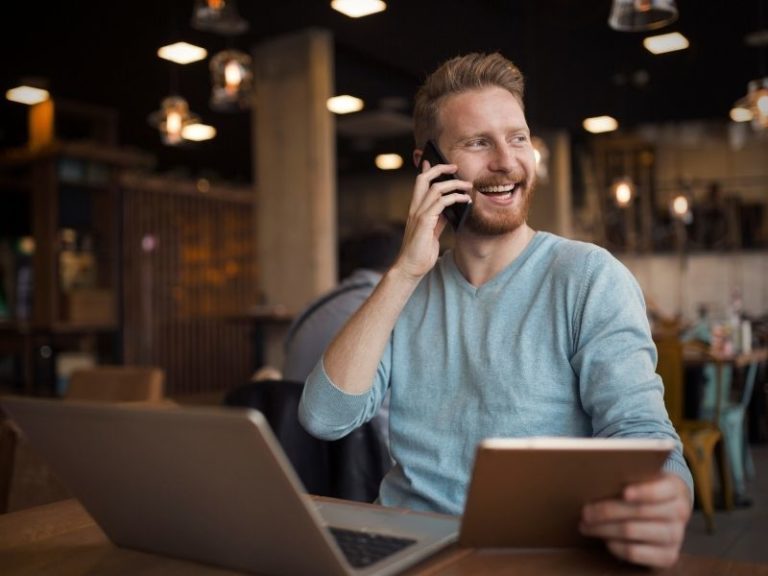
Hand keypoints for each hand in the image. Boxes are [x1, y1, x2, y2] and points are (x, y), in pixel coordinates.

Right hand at [393, 161, 471, 279]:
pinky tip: (466, 200)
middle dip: (439, 168)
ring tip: (468, 185)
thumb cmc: (420, 252)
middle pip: (423, 179)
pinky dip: (455, 198)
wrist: (410, 268)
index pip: (419, 184)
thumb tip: (452, 207)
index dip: (427, 170)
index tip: (436, 161)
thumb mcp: (432, 231)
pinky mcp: (424, 222)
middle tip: (454, 166)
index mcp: (415, 210)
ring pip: (435, 188)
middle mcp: (415, 208)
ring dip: (454, 184)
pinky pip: (441, 202)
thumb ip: (439, 218)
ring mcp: (418, 214)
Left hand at [579, 473, 691, 567]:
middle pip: (639, 512)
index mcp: (674, 488)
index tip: (624, 492)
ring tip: (586, 526)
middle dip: (606, 511)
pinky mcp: (668, 556)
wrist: (668, 510)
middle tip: (585, 512)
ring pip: (632, 531)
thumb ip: (628, 477)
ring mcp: (675, 536)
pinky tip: (604, 540)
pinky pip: (635, 553)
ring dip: (603, 529)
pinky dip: (616, 546)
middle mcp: (679, 512)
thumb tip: (595, 479)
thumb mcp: (644, 478)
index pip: (660, 491)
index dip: (643, 492)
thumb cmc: (646, 489)